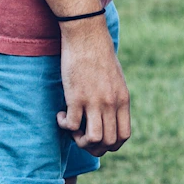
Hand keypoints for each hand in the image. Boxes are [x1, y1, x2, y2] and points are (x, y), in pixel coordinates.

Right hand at [58, 17, 131, 155]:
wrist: (86, 35)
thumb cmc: (98, 55)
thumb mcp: (116, 79)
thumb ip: (115, 98)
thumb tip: (110, 115)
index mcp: (122, 100)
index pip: (123, 136)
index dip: (111, 145)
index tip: (99, 138)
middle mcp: (111, 104)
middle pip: (108, 142)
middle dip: (94, 147)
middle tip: (81, 135)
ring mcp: (94, 102)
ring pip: (93, 139)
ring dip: (80, 141)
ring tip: (72, 129)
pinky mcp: (76, 97)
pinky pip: (71, 125)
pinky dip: (64, 126)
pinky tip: (60, 115)